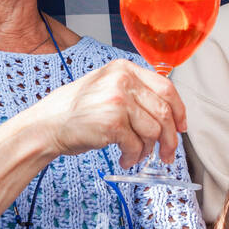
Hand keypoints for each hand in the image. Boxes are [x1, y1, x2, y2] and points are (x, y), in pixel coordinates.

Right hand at [16, 58, 187, 168]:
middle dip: (170, 138)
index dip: (179, 110)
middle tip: (168, 154)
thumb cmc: (76, 110)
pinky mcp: (112, 123)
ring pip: (153, 131)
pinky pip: (137, 145)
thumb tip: (167, 114)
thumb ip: (135, 92)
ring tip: (135, 156)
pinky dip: (133, 157)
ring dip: (147, 150)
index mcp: (124, 69)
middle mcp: (123, 80)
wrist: (48, 123)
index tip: (181, 127)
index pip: (166, 87)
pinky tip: (124, 159)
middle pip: (164, 112)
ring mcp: (118, 101)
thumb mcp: (107, 87)